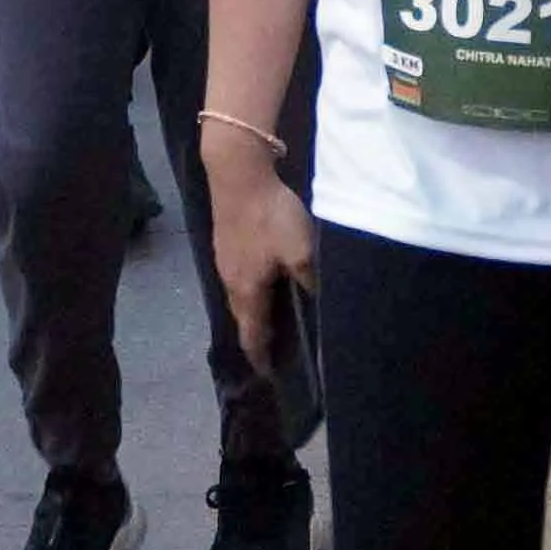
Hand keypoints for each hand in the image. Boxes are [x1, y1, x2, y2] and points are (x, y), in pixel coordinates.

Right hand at [206, 144, 316, 373]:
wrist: (238, 173)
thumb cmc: (271, 217)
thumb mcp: (303, 252)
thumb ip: (313, 282)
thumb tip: (325, 309)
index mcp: (248, 291)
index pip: (252, 336)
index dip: (261, 359)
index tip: (272, 376)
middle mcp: (231, 281)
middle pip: (243, 318)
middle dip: (259, 337)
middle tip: (281, 349)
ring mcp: (224, 260)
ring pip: (240, 297)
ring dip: (255, 313)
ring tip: (276, 319)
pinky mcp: (225, 242)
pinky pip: (239, 278)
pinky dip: (252, 291)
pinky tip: (267, 281)